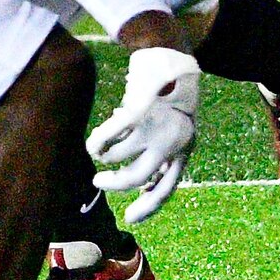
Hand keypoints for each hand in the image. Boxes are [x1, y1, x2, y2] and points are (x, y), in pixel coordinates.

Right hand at [87, 47, 200, 222]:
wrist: (172, 60)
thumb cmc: (172, 99)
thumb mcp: (177, 130)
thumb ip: (164, 156)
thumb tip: (142, 187)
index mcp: (184, 150)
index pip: (166, 189)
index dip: (148, 208)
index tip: (130, 218)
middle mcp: (171, 143)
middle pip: (135, 177)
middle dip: (113, 183)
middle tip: (99, 180)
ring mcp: (153, 128)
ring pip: (117, 156)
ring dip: (105, 155)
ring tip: (102, 147)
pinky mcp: (136, 113)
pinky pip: (107, 138)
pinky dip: (97, 143)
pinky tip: (94, 143)